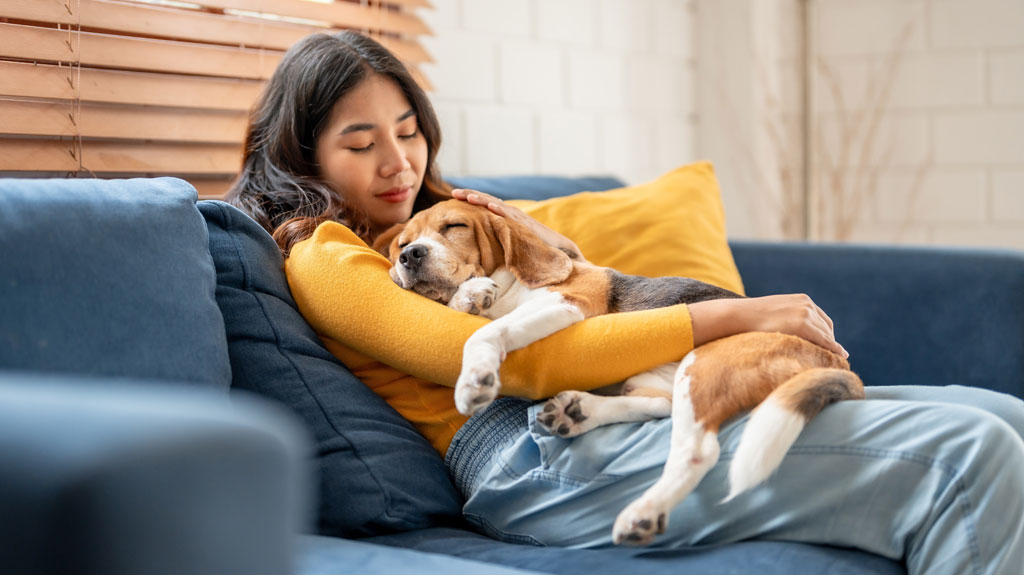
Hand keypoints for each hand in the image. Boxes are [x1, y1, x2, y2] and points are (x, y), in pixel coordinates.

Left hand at [452, 188, 584, 259]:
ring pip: (497, 205)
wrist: (558, 248)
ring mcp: (518, 218)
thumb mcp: (511, 241)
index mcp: (504, 216)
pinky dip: (501, 210)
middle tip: (454, 192)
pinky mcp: (526, 224)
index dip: (470, 200)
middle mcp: (510, 213)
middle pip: (487, 201)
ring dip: (482, 200)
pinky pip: (511, 216)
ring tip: (467, 196)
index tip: (453, 198)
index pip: (485, 205)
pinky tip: (491, 206)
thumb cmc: (533, 246)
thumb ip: (498, 239)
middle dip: (471, 195)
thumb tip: (481, 248)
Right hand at [688, 294, 848, 357]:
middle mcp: (807, 305)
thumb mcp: (775, 312)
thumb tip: (789, 331)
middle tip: (832, 357)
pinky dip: (834, 350)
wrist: (739, 315)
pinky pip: (825, 341)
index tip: (828, 346)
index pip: (822, 319)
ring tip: (834, 361)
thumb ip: (787, 317)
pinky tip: (840, 357)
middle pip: (827, 327)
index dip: (826, 334)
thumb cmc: (751, 317)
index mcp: (802, 299)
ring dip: (830, 347)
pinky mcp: (804, 325)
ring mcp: (806, 314)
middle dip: (830, 342)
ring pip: (827, 335)